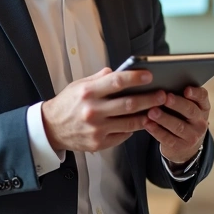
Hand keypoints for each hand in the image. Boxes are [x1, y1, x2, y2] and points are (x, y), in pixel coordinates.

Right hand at [42, 68, 166, 152]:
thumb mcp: (79, 85)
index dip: (135, 78)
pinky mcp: (99, 143)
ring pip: (130, 122)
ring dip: (147, 116)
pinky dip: (133, 128)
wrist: (51, 128)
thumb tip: (118, 71)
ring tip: (157, 110)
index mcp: (88, 92)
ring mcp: (97, 129)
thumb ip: (99, 78)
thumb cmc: (67, 104)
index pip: (116, 82)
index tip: (149, 75)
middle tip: (163, 95)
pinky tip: (140, 122)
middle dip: (150, 99)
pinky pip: (123, 135)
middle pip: (129, 104)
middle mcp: (93, 111)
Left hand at [144, 86, 209, 164]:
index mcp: (203, 108)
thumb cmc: (181, 118)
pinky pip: (168, 138)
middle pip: (190, 111)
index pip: (202, 97)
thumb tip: (161, 83)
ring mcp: (192, 136)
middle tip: (166, 97)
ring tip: (152, 111)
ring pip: (178, 126)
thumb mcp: (186, 108)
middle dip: (177, 104)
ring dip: (164, 118)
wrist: (185, 146)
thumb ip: (179, 96)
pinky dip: (156, 130)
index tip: (186, 89)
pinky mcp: (179, 147)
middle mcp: (200, 122)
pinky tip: (147, 124)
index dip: (195, 93)